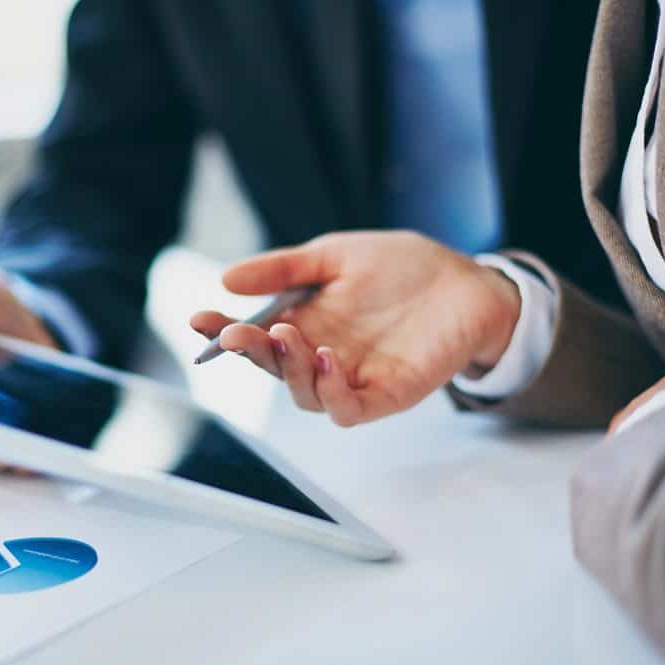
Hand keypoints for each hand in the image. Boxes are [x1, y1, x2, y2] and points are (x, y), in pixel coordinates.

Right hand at [190, 231, 520, 425]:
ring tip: (289, 334)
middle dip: (252, 353)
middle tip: (239, 332)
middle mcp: (322, 356)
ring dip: (290, 370)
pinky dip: (333, 391)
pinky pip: (351, 408)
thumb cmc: (401, 268)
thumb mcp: (333, 256)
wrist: (466, 279)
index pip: (255, 337)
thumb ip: (284, 269)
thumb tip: (226, 279)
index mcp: (305, 324)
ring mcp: (355, 378)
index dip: (223, 332)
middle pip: (274, 369)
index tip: (198, 318)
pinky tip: (327, 357)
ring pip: (306, 395)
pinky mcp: (389, 393)